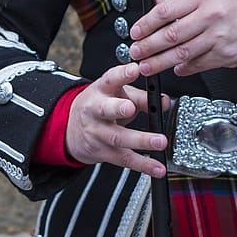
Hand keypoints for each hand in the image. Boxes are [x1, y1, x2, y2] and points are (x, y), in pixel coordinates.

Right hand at [65, 62, 168, 177]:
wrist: (72, 128)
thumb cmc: (101, 104)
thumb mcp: (117, 94)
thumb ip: (141, 96)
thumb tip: (164, 101)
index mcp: (102, 89)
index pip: (111, 78)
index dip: (122, 74)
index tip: (135, 69)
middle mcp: (97, 110)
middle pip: (106, 109)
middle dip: (118, 108)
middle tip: (131, 107)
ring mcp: (98, 133)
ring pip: (118, 137)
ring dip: (141, 140)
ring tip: (160, 141)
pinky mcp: (104, 152)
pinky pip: (124, 159)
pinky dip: (143, 165)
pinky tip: (157, 168)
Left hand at [129, 0, 236, 76]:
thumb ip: (182, 1)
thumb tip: (156, 5)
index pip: (166, 11)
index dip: (146, 23)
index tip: (136, 31)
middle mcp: (210, 17)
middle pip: (171, 35)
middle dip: (149, 46)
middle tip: (136, 52)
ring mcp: (218, 38)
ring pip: (182, 53)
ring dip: (160, 62)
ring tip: (146, 66)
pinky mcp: (225, 56)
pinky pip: (198, 65)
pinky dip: (183, 69)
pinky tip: (175, 69)